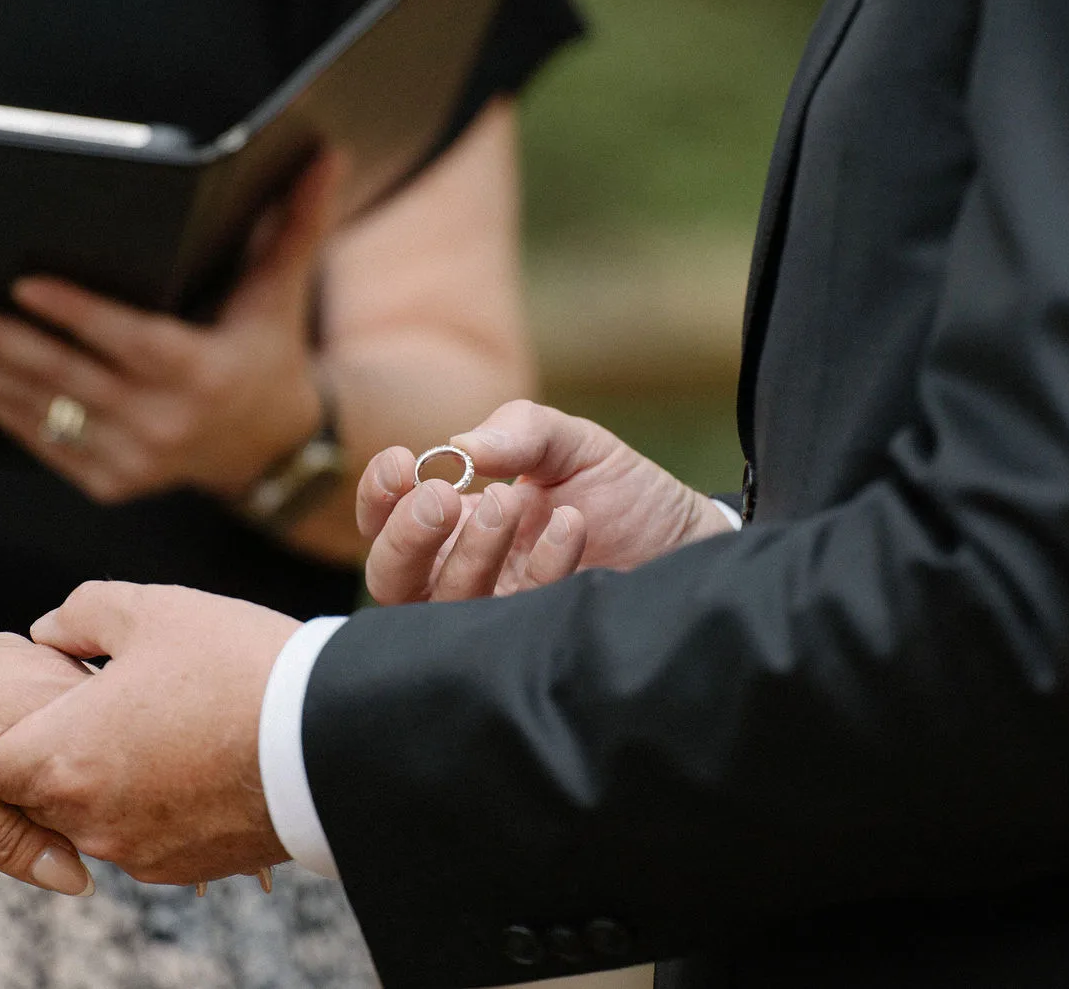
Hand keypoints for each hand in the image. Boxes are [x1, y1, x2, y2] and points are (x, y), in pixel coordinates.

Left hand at [0, 157, 342, 504]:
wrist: (271, 448)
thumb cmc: (267, 348)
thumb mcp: (282, 290)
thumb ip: (299, 222)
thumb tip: (327, 152)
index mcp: (203, 372)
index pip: (127, 340)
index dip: (73, 314)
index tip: (20, 283)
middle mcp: (164, 423)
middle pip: (63, 376)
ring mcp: (131, 460)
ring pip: (38, 410)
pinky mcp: (107, 482)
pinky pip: (39, 439)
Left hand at [0, 581, 297, 884]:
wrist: (328, 735)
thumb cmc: (234, 665)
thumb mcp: (153, 610)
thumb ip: (81, 615)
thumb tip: (50, 631)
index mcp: (62, 757)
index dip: (21, 724)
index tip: (63, 697)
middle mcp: (88, 820)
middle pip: (41, 794)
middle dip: (67, 752)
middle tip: (121, 707)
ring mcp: (136, 851)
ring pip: (94, 816)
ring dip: (113, 779)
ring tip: (170, 728)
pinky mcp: (181, 866)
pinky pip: (143, 836)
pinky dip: (157, 804)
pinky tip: (200, 760)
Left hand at [0, 599, 96, 895]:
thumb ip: (12, 841)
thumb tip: (76, 878)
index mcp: (50, 691)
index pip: (115, 768)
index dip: (89, 818)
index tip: (36, 841)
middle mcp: (49, 666)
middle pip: (94, 752)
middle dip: (66, 797)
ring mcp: (24, 661)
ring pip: (63, 739)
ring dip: (40, 777)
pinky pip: (36, 720)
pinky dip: (20, 753)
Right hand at [358, 399, 735, 604]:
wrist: (689, 539)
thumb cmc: (621, 490)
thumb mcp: (570, 443)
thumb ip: (519, 431)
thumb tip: (459, 445)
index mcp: (456, 520)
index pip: (385, 519)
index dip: (378, 495)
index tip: (403, 462)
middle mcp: (464, 569)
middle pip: (391, 577)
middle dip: (407, 536)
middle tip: (445, 497)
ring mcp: (499, 609)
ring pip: (443, 605)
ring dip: (471, 550)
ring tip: (512, 501)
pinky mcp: (538, 637)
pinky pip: (516, 615)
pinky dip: (541, 566)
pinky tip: (572, 526)